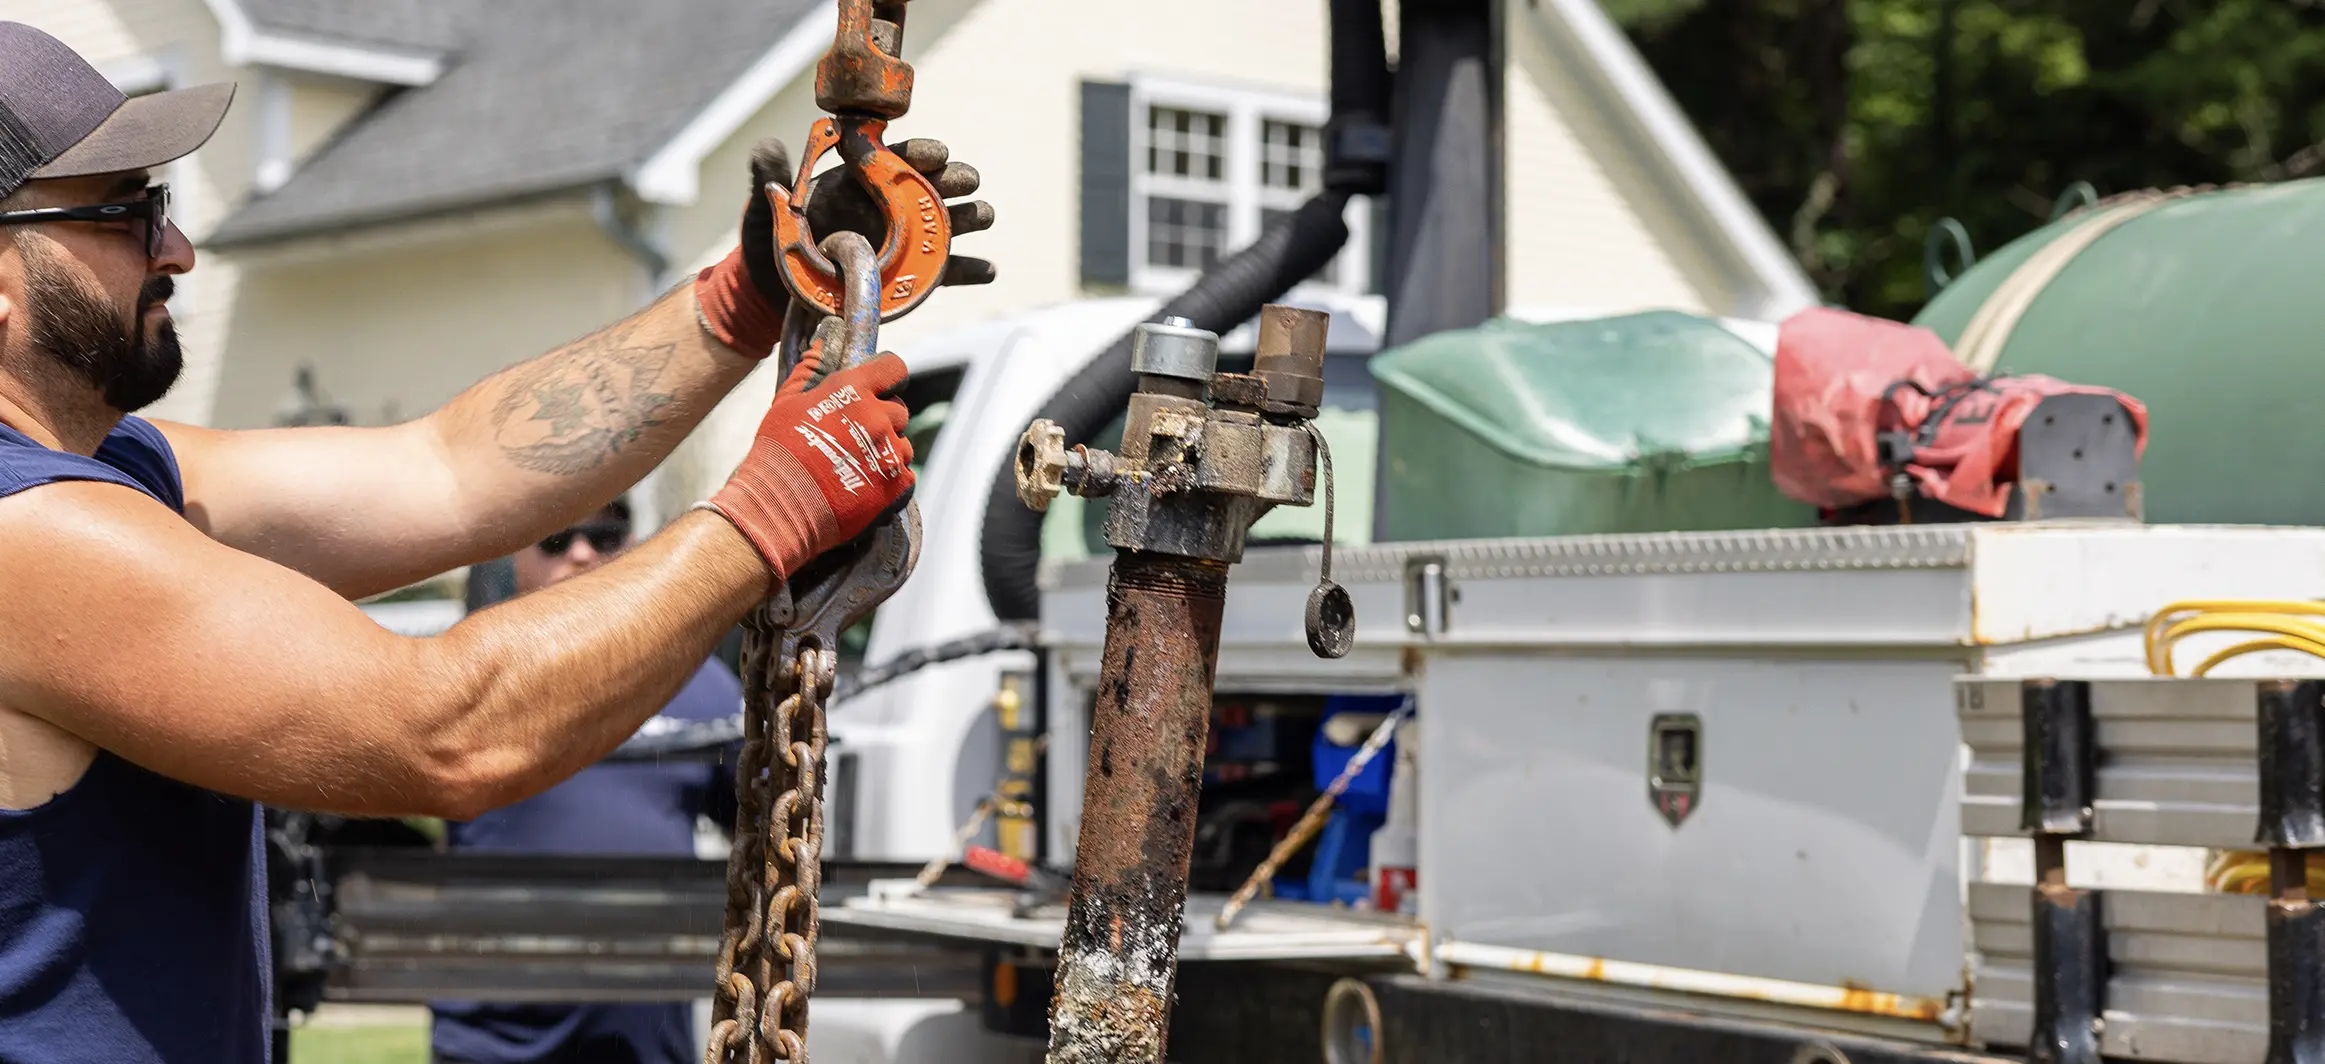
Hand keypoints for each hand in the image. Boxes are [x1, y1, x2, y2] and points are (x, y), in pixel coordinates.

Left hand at [696, 136, 996, 357]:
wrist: (775, 291)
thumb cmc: (771, 242)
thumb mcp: (765, 209)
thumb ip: (769, 178)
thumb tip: (767, 147)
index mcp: (856, 182)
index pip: (892, 161)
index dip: (916, 154)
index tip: (935, 153)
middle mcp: (884, 208)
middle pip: (925, 189)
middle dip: (950, 182)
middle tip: (968, 181)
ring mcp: (898, 241)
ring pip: (942, 225)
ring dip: (967, 219)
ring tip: (984, 216)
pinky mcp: (906, 274)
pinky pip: (941, 271)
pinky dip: (967, 270)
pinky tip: (987, 270)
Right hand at [702, 346, 915, 576]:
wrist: (779, 506)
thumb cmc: (779, 451)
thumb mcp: (787, 401)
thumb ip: (811, 367)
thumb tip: (826, 336)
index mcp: (854, 390)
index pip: (894, 368)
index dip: (888, 378)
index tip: (879, 389)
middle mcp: (878, 418)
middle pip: (899, 411)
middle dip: (883, 420)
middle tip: (855, 437)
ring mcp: (890, 453)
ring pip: (904, 445)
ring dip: (887, 451)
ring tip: (856, 465)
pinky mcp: (896, 485)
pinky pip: (906, 475)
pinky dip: (891, 480)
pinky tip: (866, 484)